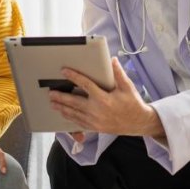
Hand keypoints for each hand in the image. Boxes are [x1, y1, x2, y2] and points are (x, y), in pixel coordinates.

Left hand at [50, 57, 164, 137]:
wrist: (138, 123)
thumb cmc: (133, 104)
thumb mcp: (128, 87)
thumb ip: (118, 73)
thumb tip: (112, 60)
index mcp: (104, 99)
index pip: (85, 85)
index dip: (74, 76)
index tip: (64, 71)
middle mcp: (97, 110)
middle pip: (74, 102)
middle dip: (61, 97)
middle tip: (51, 92)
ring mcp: (94, 121)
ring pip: (73, 113)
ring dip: (61, 107)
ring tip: (52, 102)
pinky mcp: (95, 128)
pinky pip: (78, 122)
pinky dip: (69, 117)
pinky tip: (63, 113)